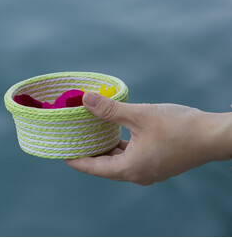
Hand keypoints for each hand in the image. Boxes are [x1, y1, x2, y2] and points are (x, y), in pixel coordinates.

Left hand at [65, 92, 231, 185]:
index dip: (75, 160)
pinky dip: (120, 147)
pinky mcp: (159, 163)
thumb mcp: (139, 115)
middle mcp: (139, 174)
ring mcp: (150, 170)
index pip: (94, 168)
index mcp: (131, 168)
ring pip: (119, 161)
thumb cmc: (179, 127)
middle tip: (72, 141)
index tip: (60, 152)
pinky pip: (132, 157)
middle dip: (88, 154)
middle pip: (105, 166)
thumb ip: (110, 109)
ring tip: (88, 134)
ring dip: (105, 149)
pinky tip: (114, 133)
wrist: (215, 136)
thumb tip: (85, 100)